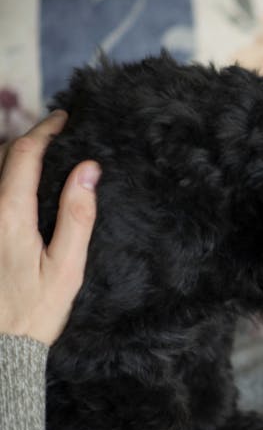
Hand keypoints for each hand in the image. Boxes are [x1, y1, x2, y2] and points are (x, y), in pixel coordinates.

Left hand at [0, 111, 99, 344]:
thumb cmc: (36, 311)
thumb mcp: (67, 267)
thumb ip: (77, 215)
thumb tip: (88, 169)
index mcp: (10, 216)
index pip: (24, 155)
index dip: (45, 131)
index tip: (64, 119)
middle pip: (0, 156)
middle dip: (27, 138)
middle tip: (55, 134)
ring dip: (11, 157)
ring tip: (37, 155)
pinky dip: (3, 179)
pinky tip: (17, 186)